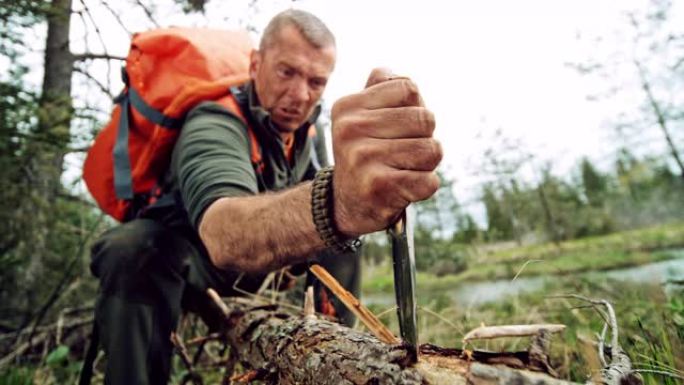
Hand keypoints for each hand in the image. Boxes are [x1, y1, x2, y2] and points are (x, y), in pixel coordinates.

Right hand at [331, 68, 441, 236]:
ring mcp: (362, 158)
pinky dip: (425, 186)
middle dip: (424, 137)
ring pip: (432, 149)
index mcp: (347, 106)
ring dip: (426, 164)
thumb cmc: (366, 153)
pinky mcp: (379, 187)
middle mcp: (350, 129)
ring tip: (402, 170)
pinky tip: (404, 189)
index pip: (409, 89)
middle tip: (402, 153)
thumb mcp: (362, 117)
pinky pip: (430, 181)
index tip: (398, 127)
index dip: (415, 108)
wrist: (346, 204)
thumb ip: (379, 89)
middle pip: (425, 118)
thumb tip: (391, 74)